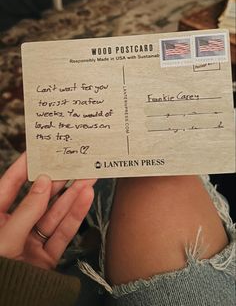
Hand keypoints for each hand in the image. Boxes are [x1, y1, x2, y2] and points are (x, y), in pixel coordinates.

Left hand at [0, 153, 94, 268]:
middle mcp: (16, 225)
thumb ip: (26, 210)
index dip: (26, 165)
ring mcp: (32, 240)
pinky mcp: (46, 255)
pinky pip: (63, 231)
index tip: (39, 147)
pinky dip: (76, 214)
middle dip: (58, 178)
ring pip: (56, 212)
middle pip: (39, 196)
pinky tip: (85, 197)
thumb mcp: (7, 237)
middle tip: (73, 161)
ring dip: (73, 194)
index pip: (11, 184)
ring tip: (88, 176)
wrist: (8, 304)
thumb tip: (43, 183)